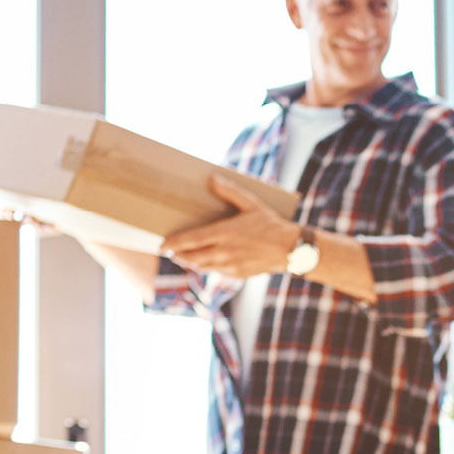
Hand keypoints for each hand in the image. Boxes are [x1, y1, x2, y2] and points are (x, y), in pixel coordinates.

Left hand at [160, 177, 296, 277]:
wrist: (291, 250)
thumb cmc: (271, 224)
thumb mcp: (252, 204)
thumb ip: (231, 192)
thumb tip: (212, 179)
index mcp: (225, 233)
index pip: (191, 240)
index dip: (174, 243)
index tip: (162, 245)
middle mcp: (224, 251)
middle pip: (192, 257)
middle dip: (178, 255)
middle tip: (169, 251)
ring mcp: (230, 265)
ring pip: (201, 266)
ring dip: (190, 262)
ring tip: (183, 257)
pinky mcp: (237, 274)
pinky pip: (215, 272)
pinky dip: (206, 267)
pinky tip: (205, 262)